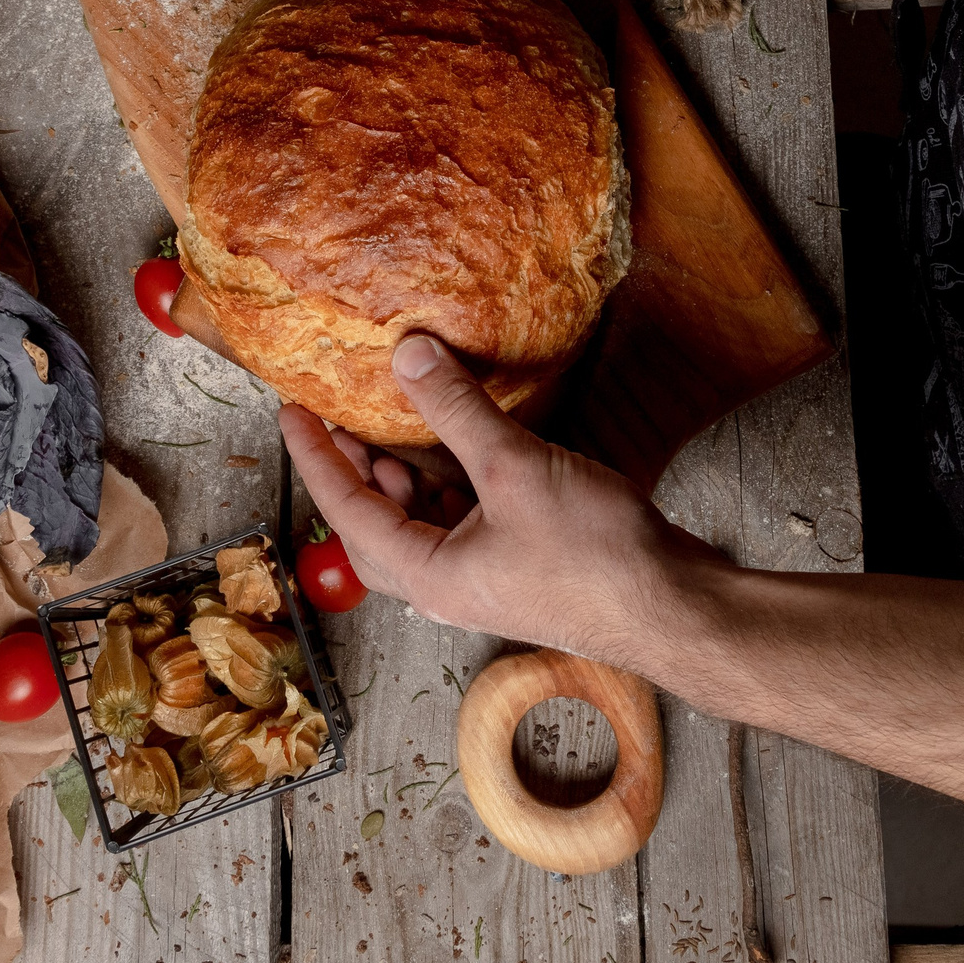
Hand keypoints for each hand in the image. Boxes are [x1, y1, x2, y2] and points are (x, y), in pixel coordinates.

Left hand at [280, 335, 714, 663]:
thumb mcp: (515, 468)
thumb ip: (456, 411)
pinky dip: (448, 484)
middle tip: (339, 416)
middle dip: (354, 470)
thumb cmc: (595, 556)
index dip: (315, 456)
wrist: (671, 607)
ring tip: (396, 424)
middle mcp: (445, 586)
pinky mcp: (515, 566)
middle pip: (374, 524)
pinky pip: (459, 522)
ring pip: (418, 523)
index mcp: (427, 574)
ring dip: (403, 476)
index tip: (292, 411)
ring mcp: (481, 580)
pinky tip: (463, 448)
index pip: (346, 511)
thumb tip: (408, 355)